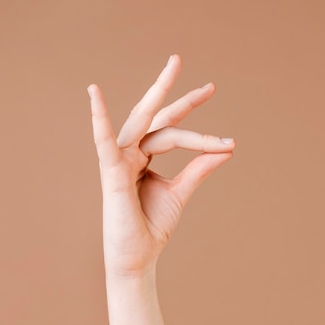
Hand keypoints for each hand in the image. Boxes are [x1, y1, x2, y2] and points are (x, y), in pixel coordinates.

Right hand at [87, 54, 235, 278]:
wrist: (138, 258)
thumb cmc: (152, 227)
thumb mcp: (180, 193)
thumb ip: (198, 169)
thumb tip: (225, 149)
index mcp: (144, 159)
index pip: (172, 134)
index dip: (201, 134)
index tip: (230, 144)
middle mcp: (131, 154)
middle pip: (158, 119)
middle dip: (179, 96)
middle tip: (198, 75)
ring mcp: (120, 161)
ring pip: (148, 126)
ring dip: (160, 94)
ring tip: (175, 66)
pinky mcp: (112, 173)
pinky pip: (104, 142)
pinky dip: (98, 118)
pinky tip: (93, 92)